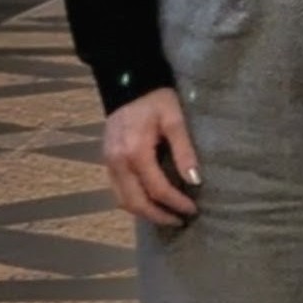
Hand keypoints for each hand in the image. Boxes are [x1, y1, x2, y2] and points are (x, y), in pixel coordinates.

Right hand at [101, 87, 199, 225]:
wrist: (128, 82)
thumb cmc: (155, 99)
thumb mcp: (175, 119)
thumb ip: (184, 151)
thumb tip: (195, 181)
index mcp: (135, 152)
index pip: (157, 189)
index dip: (176, 203)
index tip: (193, 210)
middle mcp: (117, 162)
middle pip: (136, 202)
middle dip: (158, 216)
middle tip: (179, 221)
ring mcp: (108, 163)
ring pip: (123, 201)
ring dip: (145, 212)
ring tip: (166, 216)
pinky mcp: (107, 161)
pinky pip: (118, 190)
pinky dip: (134, 201)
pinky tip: (150, 201)